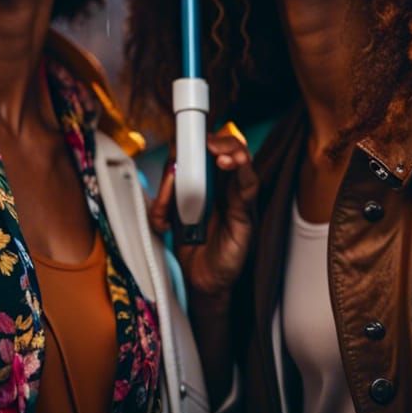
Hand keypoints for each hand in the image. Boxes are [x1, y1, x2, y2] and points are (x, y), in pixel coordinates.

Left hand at [148, 122, 257, 299]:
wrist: (198, 279)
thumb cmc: (186, 245)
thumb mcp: (163, 219)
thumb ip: (162, 197)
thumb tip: (171, 171)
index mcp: (202, 182)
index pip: (206, 151)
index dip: (201, 139)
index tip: (190, 133)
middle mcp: (221, 185)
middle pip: (228, 149)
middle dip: (218, 140)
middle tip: (206, 142)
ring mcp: (234, 196)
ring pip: (242, 161)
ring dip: (232, 150)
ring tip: (219, 153)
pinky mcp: (244, 212)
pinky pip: (249, 186)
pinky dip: (244, 171)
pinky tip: (233, 164)